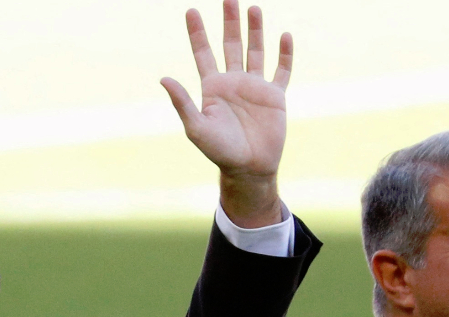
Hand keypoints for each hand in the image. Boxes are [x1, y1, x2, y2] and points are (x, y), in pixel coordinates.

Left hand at [161, 1, 291, 227]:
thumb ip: (182, 102)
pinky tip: (284, 36)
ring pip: (255, 51)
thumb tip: (163, 78)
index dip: (197, 32)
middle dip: (229, 21)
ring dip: (255, 30)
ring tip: (254, 8)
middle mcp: (233, 82)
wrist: (249, 168)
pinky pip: (281, 71)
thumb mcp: (196, 127)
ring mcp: (254, 87)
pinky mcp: (274, 96)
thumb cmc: (219, 151)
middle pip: (230, 44)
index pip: (203, 52)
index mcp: (212, 87)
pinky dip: (284, 54)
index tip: (191, 10)